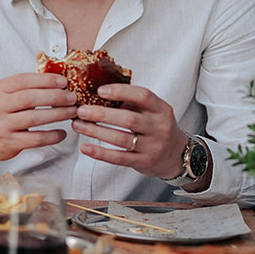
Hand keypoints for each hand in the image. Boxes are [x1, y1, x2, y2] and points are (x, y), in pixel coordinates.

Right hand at [0, 73, 78, 172]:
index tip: (63, 82)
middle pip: (30, 98)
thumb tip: (58, 82)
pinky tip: (62, 133)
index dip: (46, 80)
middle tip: (72, 97)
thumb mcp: (5, 95)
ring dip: (57, 114)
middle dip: (55, 96)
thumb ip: (26, 88)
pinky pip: (36, 139)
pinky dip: (52, 136)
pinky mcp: (10, 143)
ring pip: (34, 118)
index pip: (23, 80)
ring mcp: (3, 125)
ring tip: (71, 112)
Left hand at [72, 83, 186, 178]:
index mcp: (161, 109)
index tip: (100, 91)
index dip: (121, 92)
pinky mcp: (143, 162)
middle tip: (81, 110)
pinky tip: (86, 148)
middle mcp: (158, 127)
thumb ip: (132, 102)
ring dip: (96, 132)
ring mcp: (152, 146)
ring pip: (121, 139)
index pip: (143, 96)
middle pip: (128, 119)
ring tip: (78, 125)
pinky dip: (100, 153)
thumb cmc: (157, 128)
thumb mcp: (153, 111)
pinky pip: (119, 158)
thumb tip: (99, 92)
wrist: (176, 155)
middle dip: (101, 115)